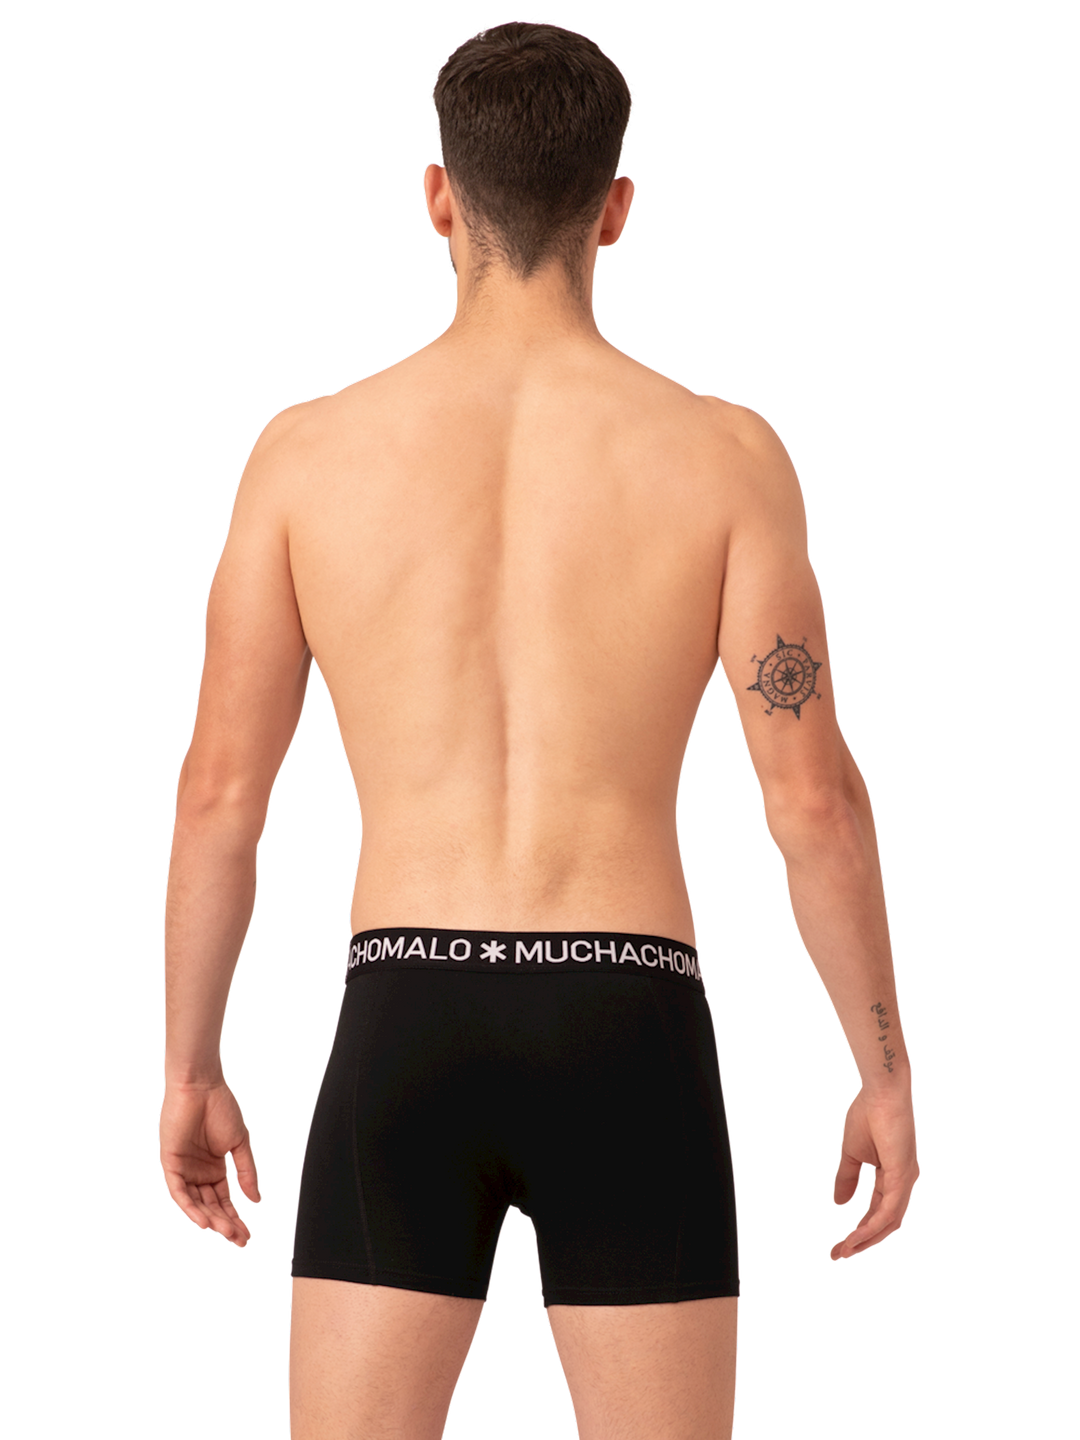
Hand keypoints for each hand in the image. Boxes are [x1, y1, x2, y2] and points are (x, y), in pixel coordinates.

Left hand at [158, 1079, 261, 1248]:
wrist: (201, 1087)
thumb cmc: (221, 1108)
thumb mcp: (240, 1145)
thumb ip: (247, 1173)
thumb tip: (257, 1200)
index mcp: (214, 1169)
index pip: (224, 1201)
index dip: (236, 1218)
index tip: (248, 1235)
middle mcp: (198, 1174)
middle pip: (212, 1207)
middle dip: (226, 1225)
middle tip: (241, 1240)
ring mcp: (184, 1170)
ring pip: (196, 1204)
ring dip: (211, 1220)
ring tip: (227, 1233)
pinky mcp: (171, 1165)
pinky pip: (179, 1193)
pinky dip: (191, 1208)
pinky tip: (205, 1221)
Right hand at [828, 1085, 920, 1262]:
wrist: (880, 1091)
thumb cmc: (868, 1114)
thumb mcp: (852, 1154)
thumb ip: (847, 1179)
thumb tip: (839, 1205)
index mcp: (893, 1177)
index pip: (878, 1212)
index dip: (859, 1229)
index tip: (838, 1244)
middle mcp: (904, 1183)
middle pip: (885, 1224)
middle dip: (862, 1242)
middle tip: (838, 1256)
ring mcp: (905, 1180)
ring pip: (888, 1222)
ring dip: (865, 1239)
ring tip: (843, 1250)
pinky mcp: (902, 1176)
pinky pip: (887, 1210)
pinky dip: (871, 1225)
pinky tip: (854, 1233)